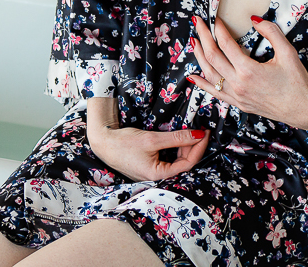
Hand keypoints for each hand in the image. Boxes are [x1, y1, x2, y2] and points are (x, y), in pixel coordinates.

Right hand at [86, 97, 209, 180]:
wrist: (103, 143)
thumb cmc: (123, 143)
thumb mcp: (152, 139)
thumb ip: (176, 138)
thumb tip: (197, 135)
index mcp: (158, 175)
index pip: (187, 163)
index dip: (198, 148)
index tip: (204, 133)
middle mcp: (158, 177)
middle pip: (183, 163)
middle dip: (193, 147)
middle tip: (200, 130)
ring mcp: (154, 172)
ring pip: (176, 161)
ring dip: (185, 147)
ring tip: (191, 133)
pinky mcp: (151, 166)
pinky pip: (168, 159)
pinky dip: (175, 149)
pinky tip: (179, 139)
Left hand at [189, 15, 307, 130]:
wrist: (304, 110)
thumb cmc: (298, 83)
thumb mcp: (288, 53)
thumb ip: (271, 32)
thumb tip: (254, 20)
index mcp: (249, 71)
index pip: (226, 44)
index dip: (218, 28)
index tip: (215, 18)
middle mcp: (239, 84)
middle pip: (212, 57)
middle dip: (203, 37)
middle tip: (198, 22)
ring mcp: (237, 96)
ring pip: (210, 74)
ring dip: (199, 56)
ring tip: (194, 42)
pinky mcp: (238, 104)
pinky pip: (215, 93)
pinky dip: (202, 83)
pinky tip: (193, 76)